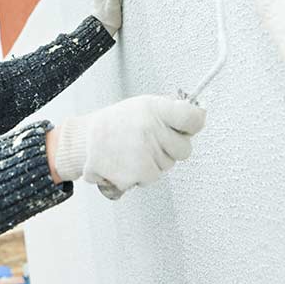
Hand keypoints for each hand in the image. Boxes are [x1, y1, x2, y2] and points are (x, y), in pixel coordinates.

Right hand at [54, 95, 205, 199]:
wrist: (85, 141)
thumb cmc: (116, 122)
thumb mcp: (143, 105)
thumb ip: (169, 111)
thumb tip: (199, 115)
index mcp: (154, 109)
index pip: (193, 118)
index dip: (195, 122)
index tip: (190, 125)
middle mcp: (151, 130)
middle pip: (184, 149)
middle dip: (171, 147)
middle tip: (151, 140)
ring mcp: (145, 153)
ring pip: (168, 166)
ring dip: (155, 162)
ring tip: (134, 149)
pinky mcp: (137, 174)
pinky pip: (152, 178)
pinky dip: (142, 174)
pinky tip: (127, 162)